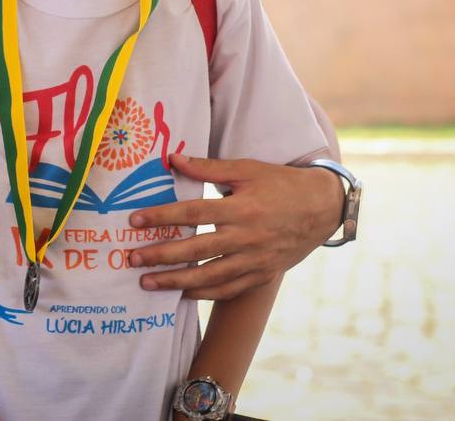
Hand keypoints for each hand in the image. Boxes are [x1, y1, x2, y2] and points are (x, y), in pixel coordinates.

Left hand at [128, 155, 342, 298]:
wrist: (323, 208)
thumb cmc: (280, 183)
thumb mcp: (247, 169)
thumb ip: (208, 167)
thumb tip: (172, 159)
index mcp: (241, 208)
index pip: (193, 214)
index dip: (162, 217)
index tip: (135, 221)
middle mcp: (247, 238)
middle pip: (196, 250)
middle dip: (161, 256)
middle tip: (131, 258)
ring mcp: (256, 260)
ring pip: (210, 277)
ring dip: (176, 282)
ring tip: (147, 283)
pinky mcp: (262, 275)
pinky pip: (229, 290)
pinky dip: (205, 295)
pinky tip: (182, 294)